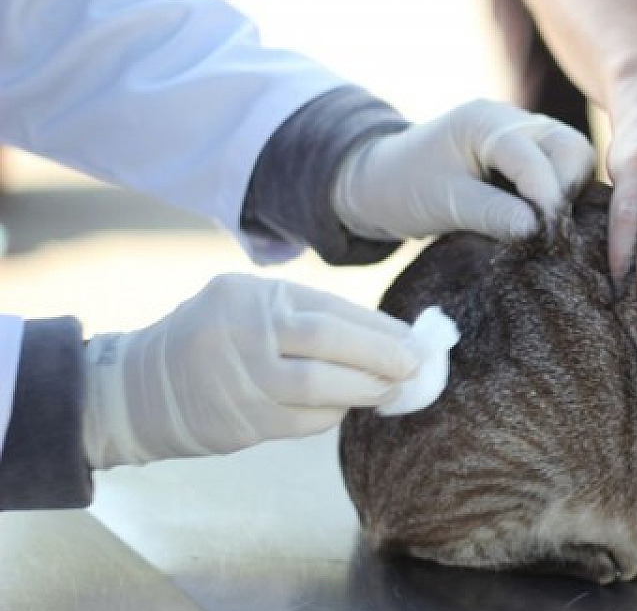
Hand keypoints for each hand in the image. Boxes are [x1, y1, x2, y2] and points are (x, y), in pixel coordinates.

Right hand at [82, 274, 422, 467]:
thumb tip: (385, 335)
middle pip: (329, 341)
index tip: (414, 338)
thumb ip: (306, 315)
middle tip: (416, 365)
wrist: (140, 388)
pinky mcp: (241, 422)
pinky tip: (348, 407)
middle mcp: (245, 332)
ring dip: (366, 389)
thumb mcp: (248, 306)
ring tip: (392, 388)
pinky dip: (334, 415)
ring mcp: (240, 379)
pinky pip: (304, 421)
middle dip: (382, 354)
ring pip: (321, 387)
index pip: (331, 309)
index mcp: (252, 296)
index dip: (379, 327)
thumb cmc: (215, 339)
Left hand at [333, 99, 594, 241]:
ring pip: (573, 157)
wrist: (384, 180)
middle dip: (568, 191)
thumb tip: (538, 230)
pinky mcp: (529, 153)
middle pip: (570, 148)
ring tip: (548, 228)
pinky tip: (546, 220)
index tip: (549, 237)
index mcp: (485, 122)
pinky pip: (562, 168)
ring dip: (569, 193)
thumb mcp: (446, 205)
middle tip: (551, 233)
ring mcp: (524, 133)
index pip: (536, 157)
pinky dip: (562, 193)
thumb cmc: (406, 188)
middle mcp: (512, 119)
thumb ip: (493, 214)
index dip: (549, 199)